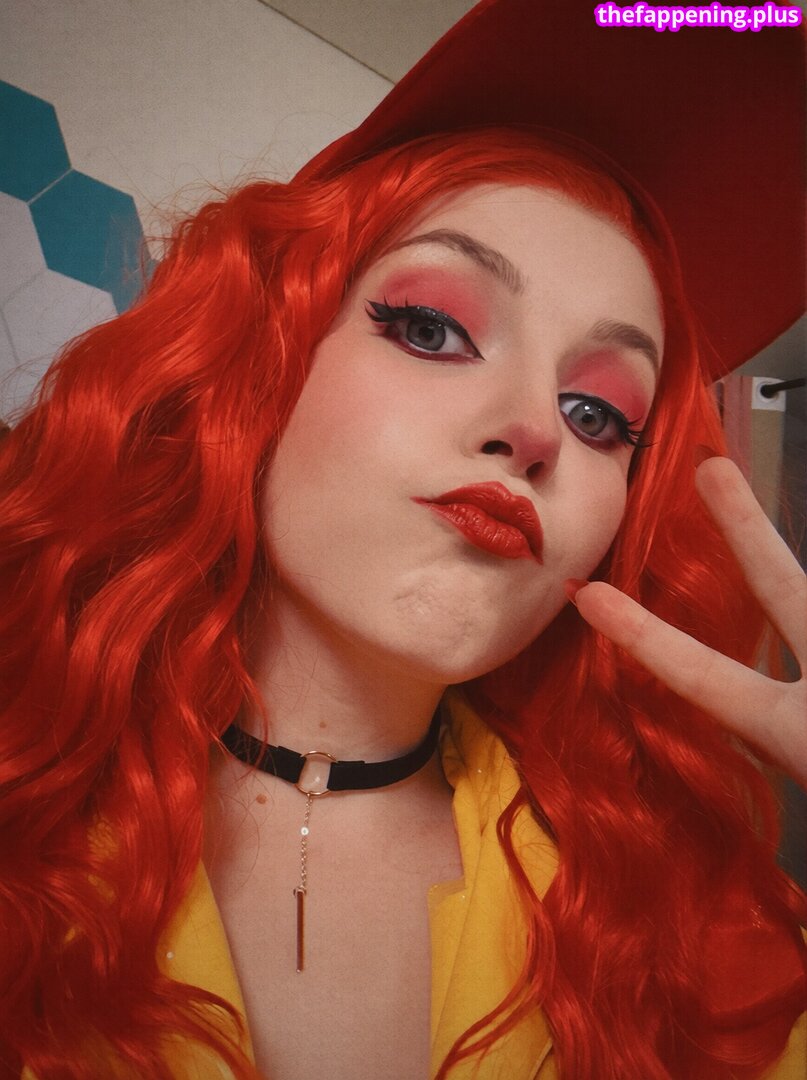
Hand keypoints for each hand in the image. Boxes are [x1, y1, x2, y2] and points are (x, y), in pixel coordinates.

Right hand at [569, 456, 806, 785]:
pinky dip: (796, 664)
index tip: (590, 595)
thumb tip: (769, 692)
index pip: (704, 676)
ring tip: (738, 502)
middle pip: (789, 592)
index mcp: (796, 731)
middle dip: (748, 530)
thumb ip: (791, 731)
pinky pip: (789, 666)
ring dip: (778, 567)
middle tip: (713, 470)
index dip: (643, 636)